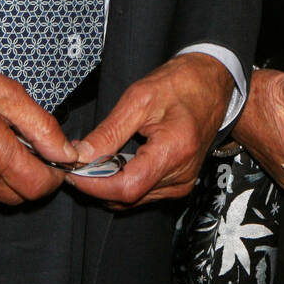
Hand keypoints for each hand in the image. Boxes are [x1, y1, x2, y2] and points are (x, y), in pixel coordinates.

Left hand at [65, 52, 232, 206]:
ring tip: (93, 159)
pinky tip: (114, 161)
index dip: (94, 185)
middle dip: (96, 184)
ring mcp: (182, 183)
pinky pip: (143, 192)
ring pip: (133, 199)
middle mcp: (181, 176)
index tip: (71, 172)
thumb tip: (79, 155)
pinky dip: (123, 181)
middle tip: (75, 161)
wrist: (212, 84)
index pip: (126, 187)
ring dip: (108, 184)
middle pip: (127, 197)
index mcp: (175, 151)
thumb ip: (109, 132)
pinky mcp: (179, 184)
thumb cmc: (180, 84)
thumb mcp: (139, 98)